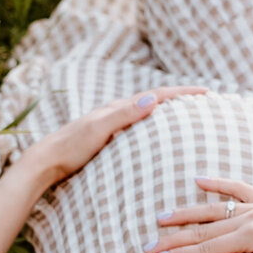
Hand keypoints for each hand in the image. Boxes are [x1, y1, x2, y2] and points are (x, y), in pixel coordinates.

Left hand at [31, 86, 207, 187]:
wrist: (44, 162)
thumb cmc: (70, 147)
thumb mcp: (98, 129)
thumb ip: (124, 114)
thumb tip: (154, 98)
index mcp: (117, 108)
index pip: (157, 95)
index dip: (183, 92)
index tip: (207, 91)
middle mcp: (115, 113)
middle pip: (154, 100)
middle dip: (180, 98)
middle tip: (204, 100)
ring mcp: (110, 126)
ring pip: (146, 114)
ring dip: (168, 111)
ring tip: (187, 115)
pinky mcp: (106, 140)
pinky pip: (138, 128)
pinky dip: (153, 126)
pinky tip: (156, 137)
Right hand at [143, 177, 252, 252]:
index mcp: (252, 236)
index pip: (205, 249)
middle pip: (204, 230)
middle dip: (174, 239)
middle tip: (147, 247)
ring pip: (215, 209)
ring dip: (186, 214)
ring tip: (161, 219)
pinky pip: (239, 188)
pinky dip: (218, 184)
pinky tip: (198, 181)